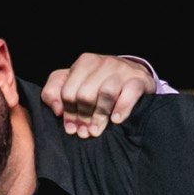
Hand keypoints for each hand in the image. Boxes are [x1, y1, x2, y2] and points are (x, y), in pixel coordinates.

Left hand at [41, 54, 155, 137]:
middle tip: (85, 132)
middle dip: (83, 117)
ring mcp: (122, 69)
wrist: (133, 76)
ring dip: (100, 116)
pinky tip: (116, 120)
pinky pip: (129, 93)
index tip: (71, 128)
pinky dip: (122, 109)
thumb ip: (54, 92)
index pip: (68, 92)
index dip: (68, 114)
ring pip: (106, 93)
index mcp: (84, 63)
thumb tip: (57, 110)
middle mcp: (103, 62)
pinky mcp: (139, 79)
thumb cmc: (98, 83)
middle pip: (85, 94)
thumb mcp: (72, 83)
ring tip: (96, 130)